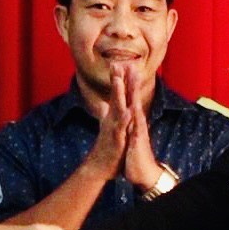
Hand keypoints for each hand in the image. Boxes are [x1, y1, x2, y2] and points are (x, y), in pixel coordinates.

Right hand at [82, 64, 132, 179]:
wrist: (99, 167)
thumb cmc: (105, 146)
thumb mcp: (106, 127)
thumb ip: (104, 114)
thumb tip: (103, 104)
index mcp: (113, 116)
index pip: (115, 94)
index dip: (117, 79)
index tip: (118, 63)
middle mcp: (112, 119)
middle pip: (115, 96)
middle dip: (117, 80)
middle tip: (117, 63)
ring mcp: (113, 128)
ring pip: (117, 108)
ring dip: (118, 94)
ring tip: (120, 80)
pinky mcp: (116, 139)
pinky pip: (121, 128)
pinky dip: (125, 119)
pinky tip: (129, 111)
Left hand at [118, 67, 162, 188]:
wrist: (143, 173)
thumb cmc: (134, 154)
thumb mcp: (126, 135)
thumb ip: (123, 122)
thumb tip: (121, 113)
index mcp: (132, 119)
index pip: (128, 97)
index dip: (124, 82)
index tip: (119, 66)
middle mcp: (137, 120)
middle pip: (133, 97)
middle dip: (130, 80)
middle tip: (128, 62)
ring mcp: (138, 128)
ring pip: (136, 106)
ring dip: (134, 92)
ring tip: (132, 76)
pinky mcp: (138, 139)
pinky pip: (136, 126)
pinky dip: (134, 116)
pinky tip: (133, 106)